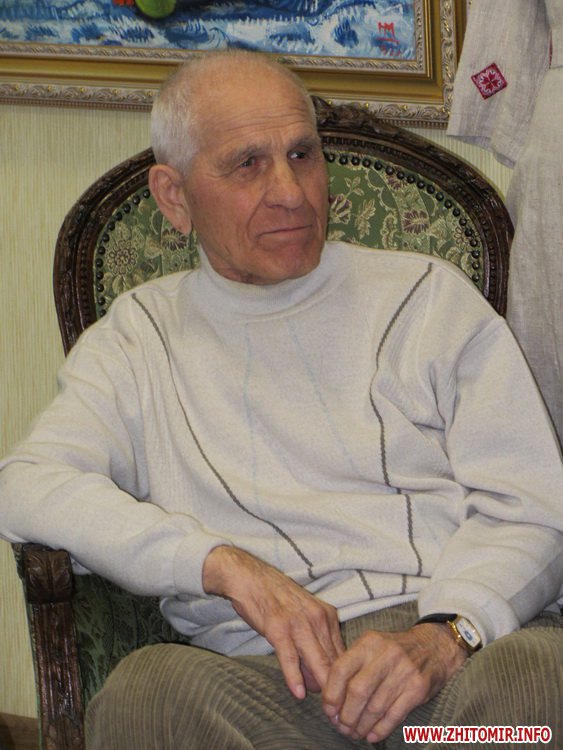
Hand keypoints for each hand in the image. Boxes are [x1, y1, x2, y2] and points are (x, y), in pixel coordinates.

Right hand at [203, 545, 344, 698]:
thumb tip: (320, 678)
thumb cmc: (276, 599)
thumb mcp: (304, 615)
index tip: (344, 697)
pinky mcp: (279, 629)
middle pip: (333, 661)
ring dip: (322, 687)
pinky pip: (290, 657)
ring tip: (326, 709)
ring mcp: (299, 623)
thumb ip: (315, 642)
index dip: (344, 678)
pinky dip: (295, 677)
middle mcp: (318, 619)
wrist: (250, 578)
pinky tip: (299, 693)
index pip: (343, 654)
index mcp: (327, 615)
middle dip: (337, 687)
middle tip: (338, 710)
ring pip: (317, 661)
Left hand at [322, 623, 466, 742]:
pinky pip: (394, 715)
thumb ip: (352, 666)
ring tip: (355, 732)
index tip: (329, 710)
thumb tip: (331, 698)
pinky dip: (380, 729)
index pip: (341, 669)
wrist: (433, 646)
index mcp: (369, 643)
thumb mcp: (371, 646)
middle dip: (346, 715)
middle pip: (357, 691)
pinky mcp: (417, 688)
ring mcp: (403, 671)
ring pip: (375, 707)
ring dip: (362, 725)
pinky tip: (372, 735)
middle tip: (342, 726)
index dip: (331, 694)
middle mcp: (385, 655)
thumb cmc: (394, 650)